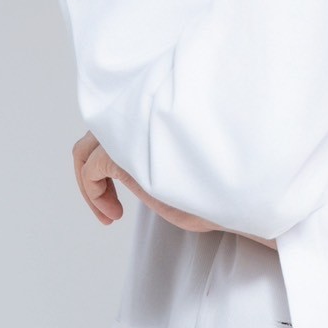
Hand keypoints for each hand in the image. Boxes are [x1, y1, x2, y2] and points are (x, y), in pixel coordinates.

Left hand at [72, 131, 276, 247]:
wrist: (241, 195)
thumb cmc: (223, 187)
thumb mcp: (183, 166)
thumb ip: (157, 157)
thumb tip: (136, 160)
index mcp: (160, 114)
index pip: (119, 123)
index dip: (112, 157)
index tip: (125, 195)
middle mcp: (143, 116)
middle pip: (96, 133)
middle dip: (93, 170)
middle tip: (111, 207)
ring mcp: (132, 134)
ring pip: (86, 149)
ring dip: (90, 184)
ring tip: (111, 212)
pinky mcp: (125, 155)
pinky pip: (90, 169)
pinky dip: (93, 193)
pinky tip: (114, 214)